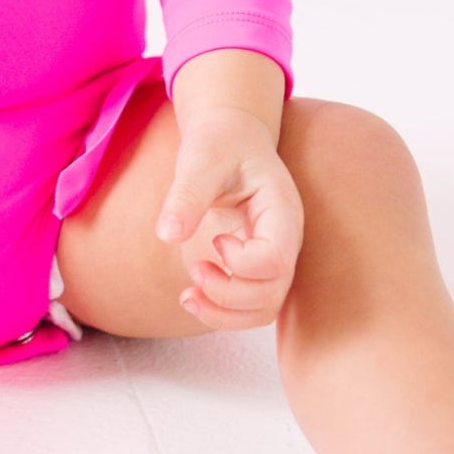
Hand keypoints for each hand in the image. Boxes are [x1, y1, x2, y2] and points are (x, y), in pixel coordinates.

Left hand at [154, 109, 301, 329]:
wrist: (231, 139)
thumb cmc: (220, 145)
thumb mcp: (201, 159)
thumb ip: (187, 194)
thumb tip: (167, 235)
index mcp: (282, 211)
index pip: (277, 259)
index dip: (242, 262)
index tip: (215, 239)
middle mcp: (285, 240)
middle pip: (272, 293)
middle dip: (228, 294)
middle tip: (194, 269)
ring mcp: (274, 256)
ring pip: (263, 309)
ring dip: (223, 314)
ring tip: (187, 296)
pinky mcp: (256, 267)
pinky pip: (249, 306)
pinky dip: (222, 312)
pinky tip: (192, 296)